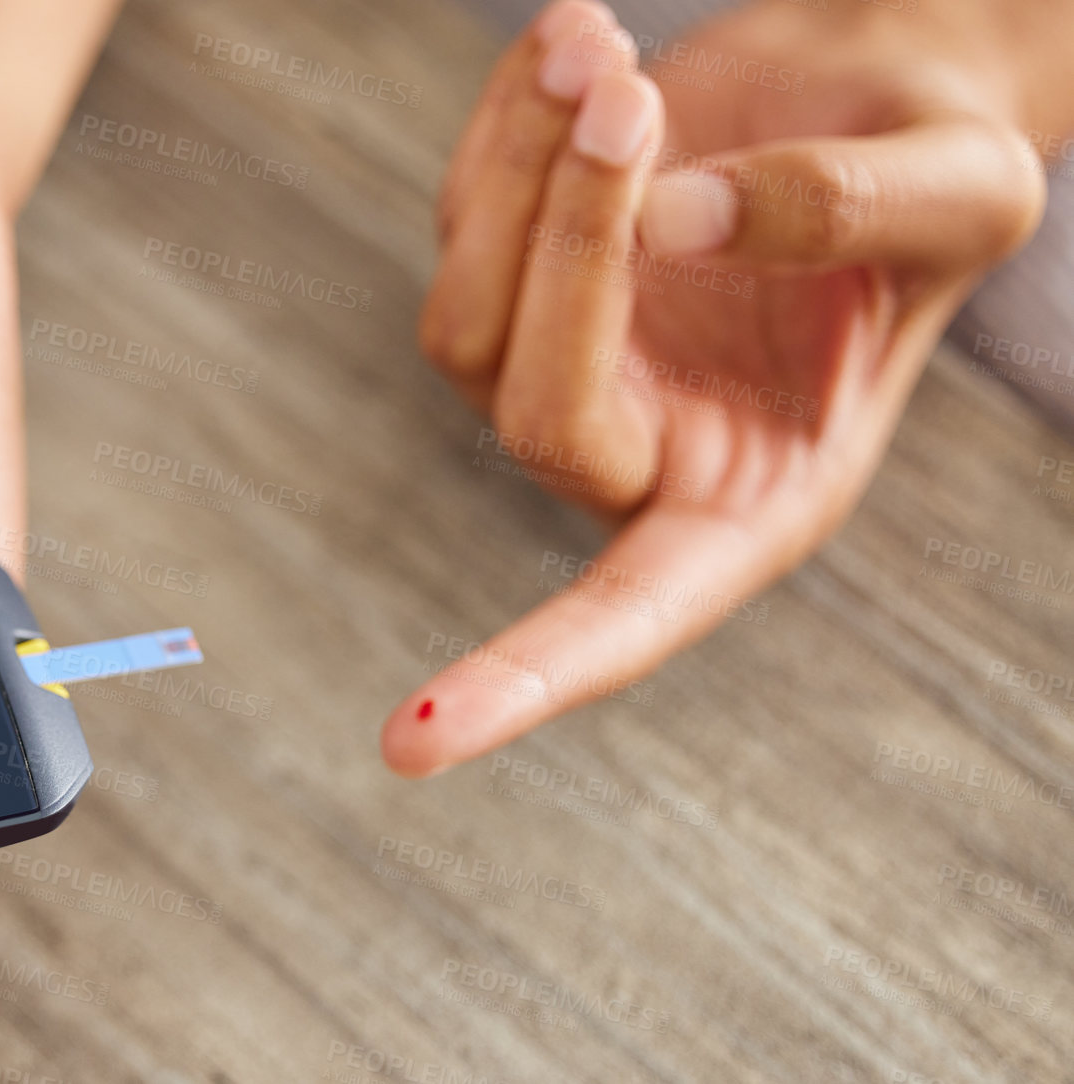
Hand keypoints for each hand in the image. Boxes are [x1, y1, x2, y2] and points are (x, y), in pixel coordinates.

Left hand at [386, 0, 1047, 774]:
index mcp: (750, 498)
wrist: (872, 84)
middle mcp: (637, 453)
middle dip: (570, 247)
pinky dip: (500, 124)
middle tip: (633, 93)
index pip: (623, 618)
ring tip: (604, 42)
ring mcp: (558, 365)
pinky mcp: (507, 275)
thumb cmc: (934, 166)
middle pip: (532, 411)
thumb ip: (838, 212)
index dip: (526, 679)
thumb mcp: (959, 188)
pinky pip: (457, 214)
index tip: (412, 747)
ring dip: (524, 172)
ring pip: (463, 315)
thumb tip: (669, 227)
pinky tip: (573, 40)